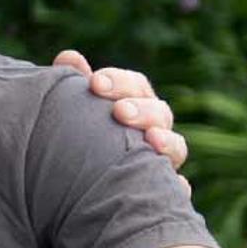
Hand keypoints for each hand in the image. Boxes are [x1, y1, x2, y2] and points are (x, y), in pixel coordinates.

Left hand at [53, 50, 187, 177]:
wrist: (75, 190)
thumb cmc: (79, 137)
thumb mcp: (75, 109)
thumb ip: (73, 83)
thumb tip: (68, 56)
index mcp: (134, 104)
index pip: (136, 86)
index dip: (119, 82)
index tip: (95, 83)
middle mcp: (153, 130)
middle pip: (160, 113)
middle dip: (142, 109)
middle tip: (119, 111)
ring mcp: (161, 160)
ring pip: (176, 147)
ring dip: (167, 141)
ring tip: (152, 139)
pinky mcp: (162, 191)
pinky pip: (177, 189)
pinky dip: (178, 186)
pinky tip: (174, 184)